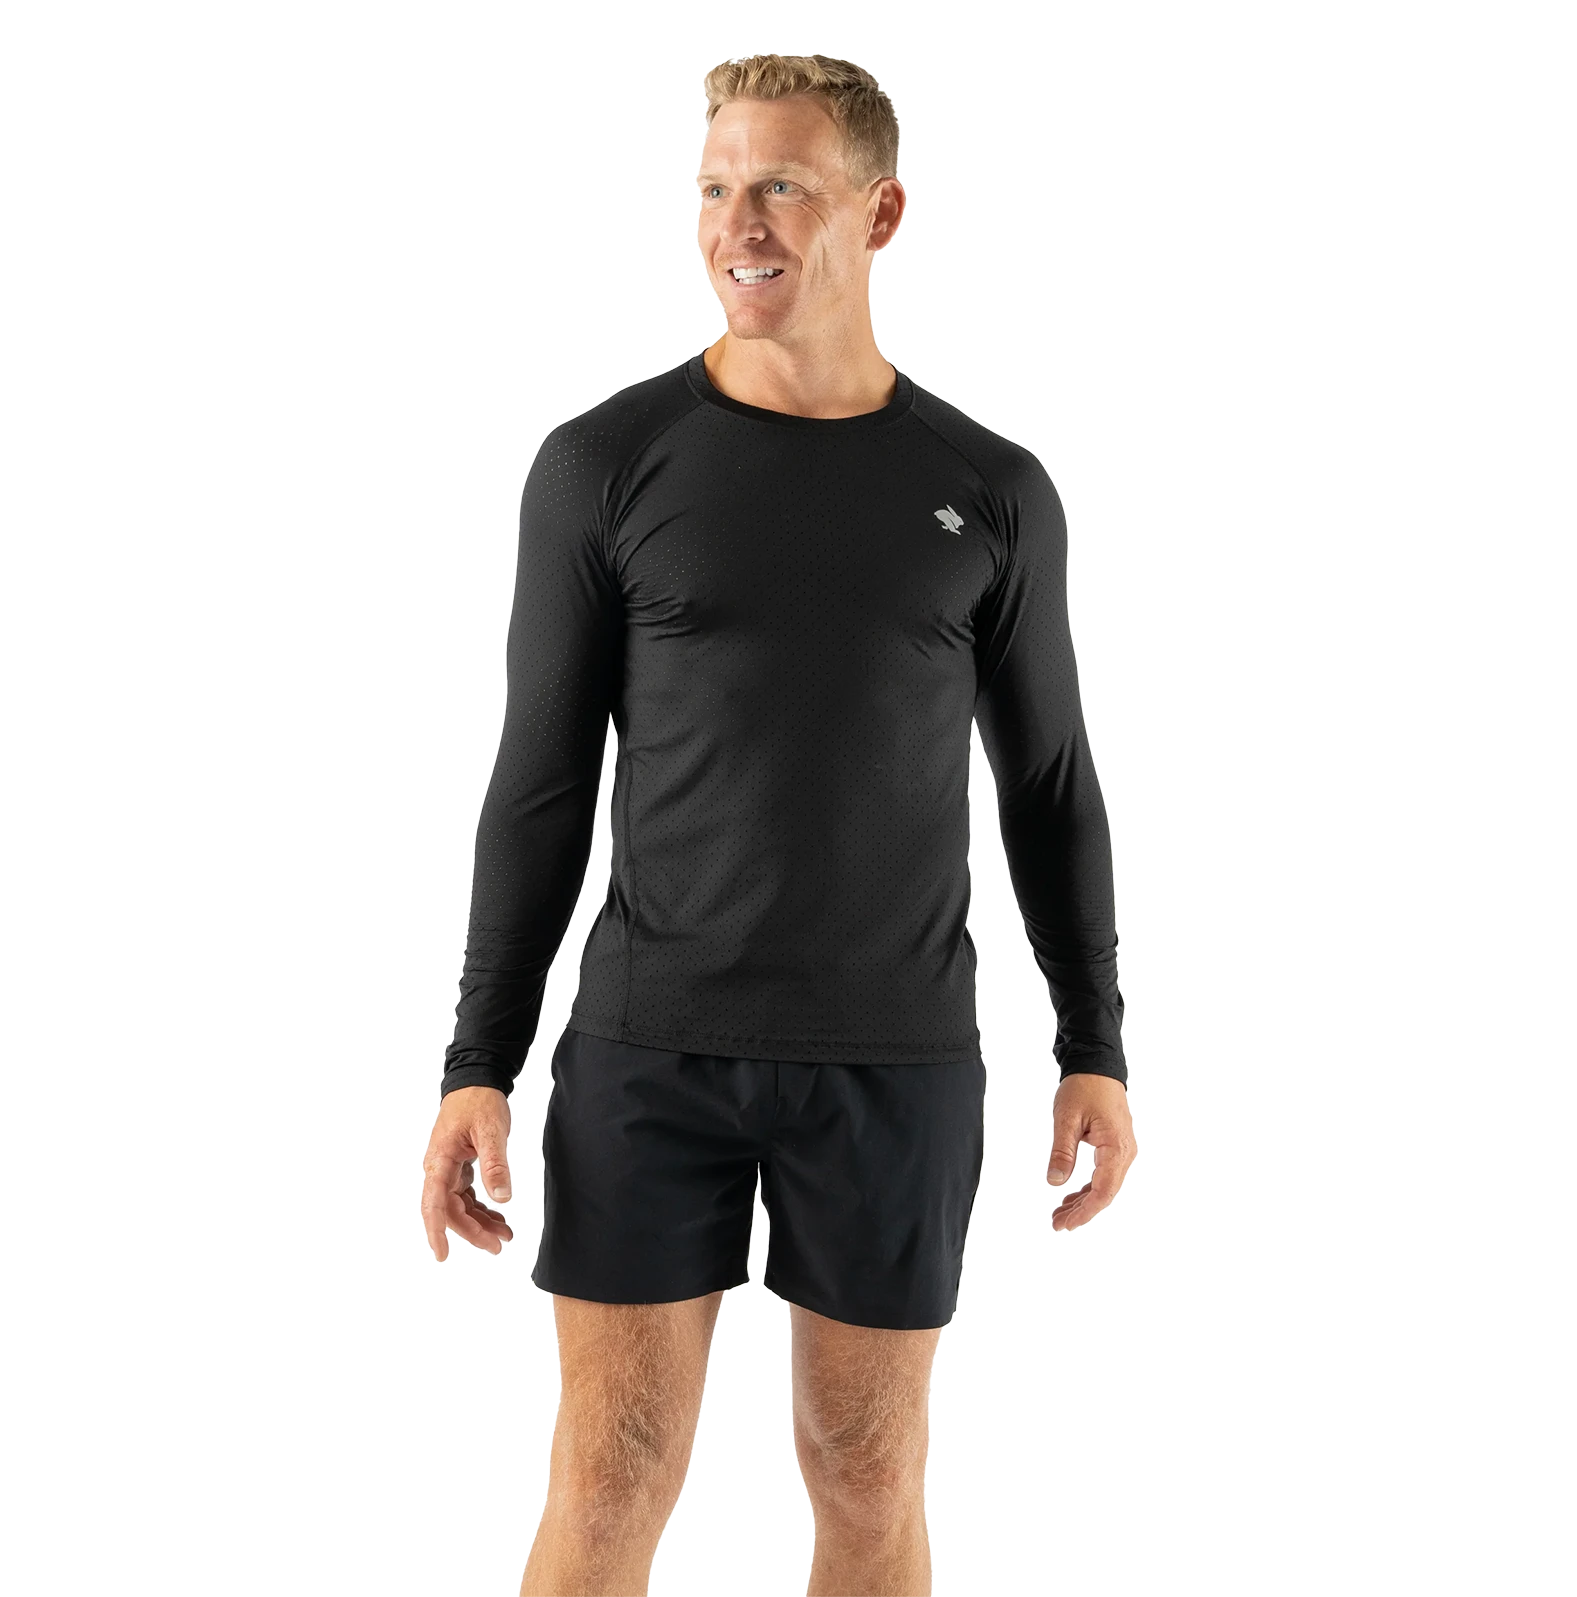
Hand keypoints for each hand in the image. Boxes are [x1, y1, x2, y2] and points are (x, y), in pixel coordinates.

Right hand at [422, 1085, 514, 1261]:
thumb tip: (501, 1197)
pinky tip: (498, 1216)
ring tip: (504, 1234)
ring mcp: (448, 1170)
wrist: (476, 1082)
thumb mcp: (491, 1131)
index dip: (437, 1231)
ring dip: (480, 1222)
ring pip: (460, 1206)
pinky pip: (466, 1196)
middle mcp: (440, 1168)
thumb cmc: (478, 1101)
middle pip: (451, 1211)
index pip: (434, 1204)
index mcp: (441, 1160)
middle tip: (497, 1245)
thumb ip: (495, 1165)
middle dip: (473, 1231)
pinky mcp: (459, 1168)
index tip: (442, 1254)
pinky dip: (482, 1208)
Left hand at [1047, 1073, 1135, 1230]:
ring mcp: (1122, 1150)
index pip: (1102, 1191)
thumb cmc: (1084, 1088)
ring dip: (1083, 1200)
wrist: (1097, 1067)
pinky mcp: (1116, 1147)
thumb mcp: (1066, 1118)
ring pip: (1104, 1186)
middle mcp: (1124, 1152)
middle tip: (1057, 1222)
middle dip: (1081, 1210)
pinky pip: (1104, 1174)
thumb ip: (1062, 1152)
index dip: (1084, 1211)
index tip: (1065, 1223)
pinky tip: (1071, 1194)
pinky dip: (1087, 1187)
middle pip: (1105, 1193)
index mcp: (1116, 1147)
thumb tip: (1055, 1181)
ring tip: (1060, 1212)